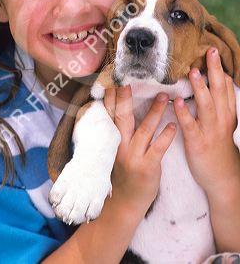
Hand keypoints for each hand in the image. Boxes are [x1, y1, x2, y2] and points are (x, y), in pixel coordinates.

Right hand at [103, 85, 175, 216]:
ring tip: (164, 96)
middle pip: (122, 118)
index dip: (111, 97)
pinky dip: (166, 136)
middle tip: (129, 81)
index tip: (114, 79)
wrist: (125, 202)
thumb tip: (119, 109)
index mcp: (112, 141)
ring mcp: (133, 157)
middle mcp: (120, 146)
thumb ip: (117, 131)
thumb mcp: (115, 151)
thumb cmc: (122, 173)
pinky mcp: (148, 167)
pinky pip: (158, 149)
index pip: (109, 114)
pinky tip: (173, 125)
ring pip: (144, 130)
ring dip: (154, 112)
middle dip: (125, 99)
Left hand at [173, 47, 239, 195]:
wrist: (222, 176)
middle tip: (210, 52)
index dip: (220, 69)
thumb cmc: (219, 144)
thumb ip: (221, 102)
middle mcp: (221, 119)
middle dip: (214, 71)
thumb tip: (219, 79)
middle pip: (219, 91)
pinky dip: (185, 113)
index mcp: (227, 113)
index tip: (212, 51)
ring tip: (193, 72)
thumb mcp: (225, 122)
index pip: (226, 87)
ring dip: (200, 88)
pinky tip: (178, 102)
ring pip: (207, 106)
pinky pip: (191, 126)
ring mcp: (210, 130)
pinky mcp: (198, 143)